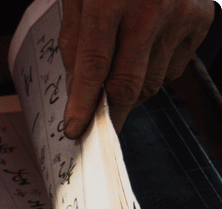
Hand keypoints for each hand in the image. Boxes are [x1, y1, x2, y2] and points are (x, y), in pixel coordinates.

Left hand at [60, 0, 214, 137]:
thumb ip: (75, 40)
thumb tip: (76, 88)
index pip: (93, 66)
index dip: (82, 103)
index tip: (75, 129)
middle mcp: (149, 8)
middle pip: (127, 84)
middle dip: (109, 111)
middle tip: (98, 123)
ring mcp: (181, 14)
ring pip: (152, 82)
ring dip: (131, 89)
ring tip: (118, 73)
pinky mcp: (201, 20)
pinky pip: (173, 68)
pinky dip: (155, 70)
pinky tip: (145, 48)